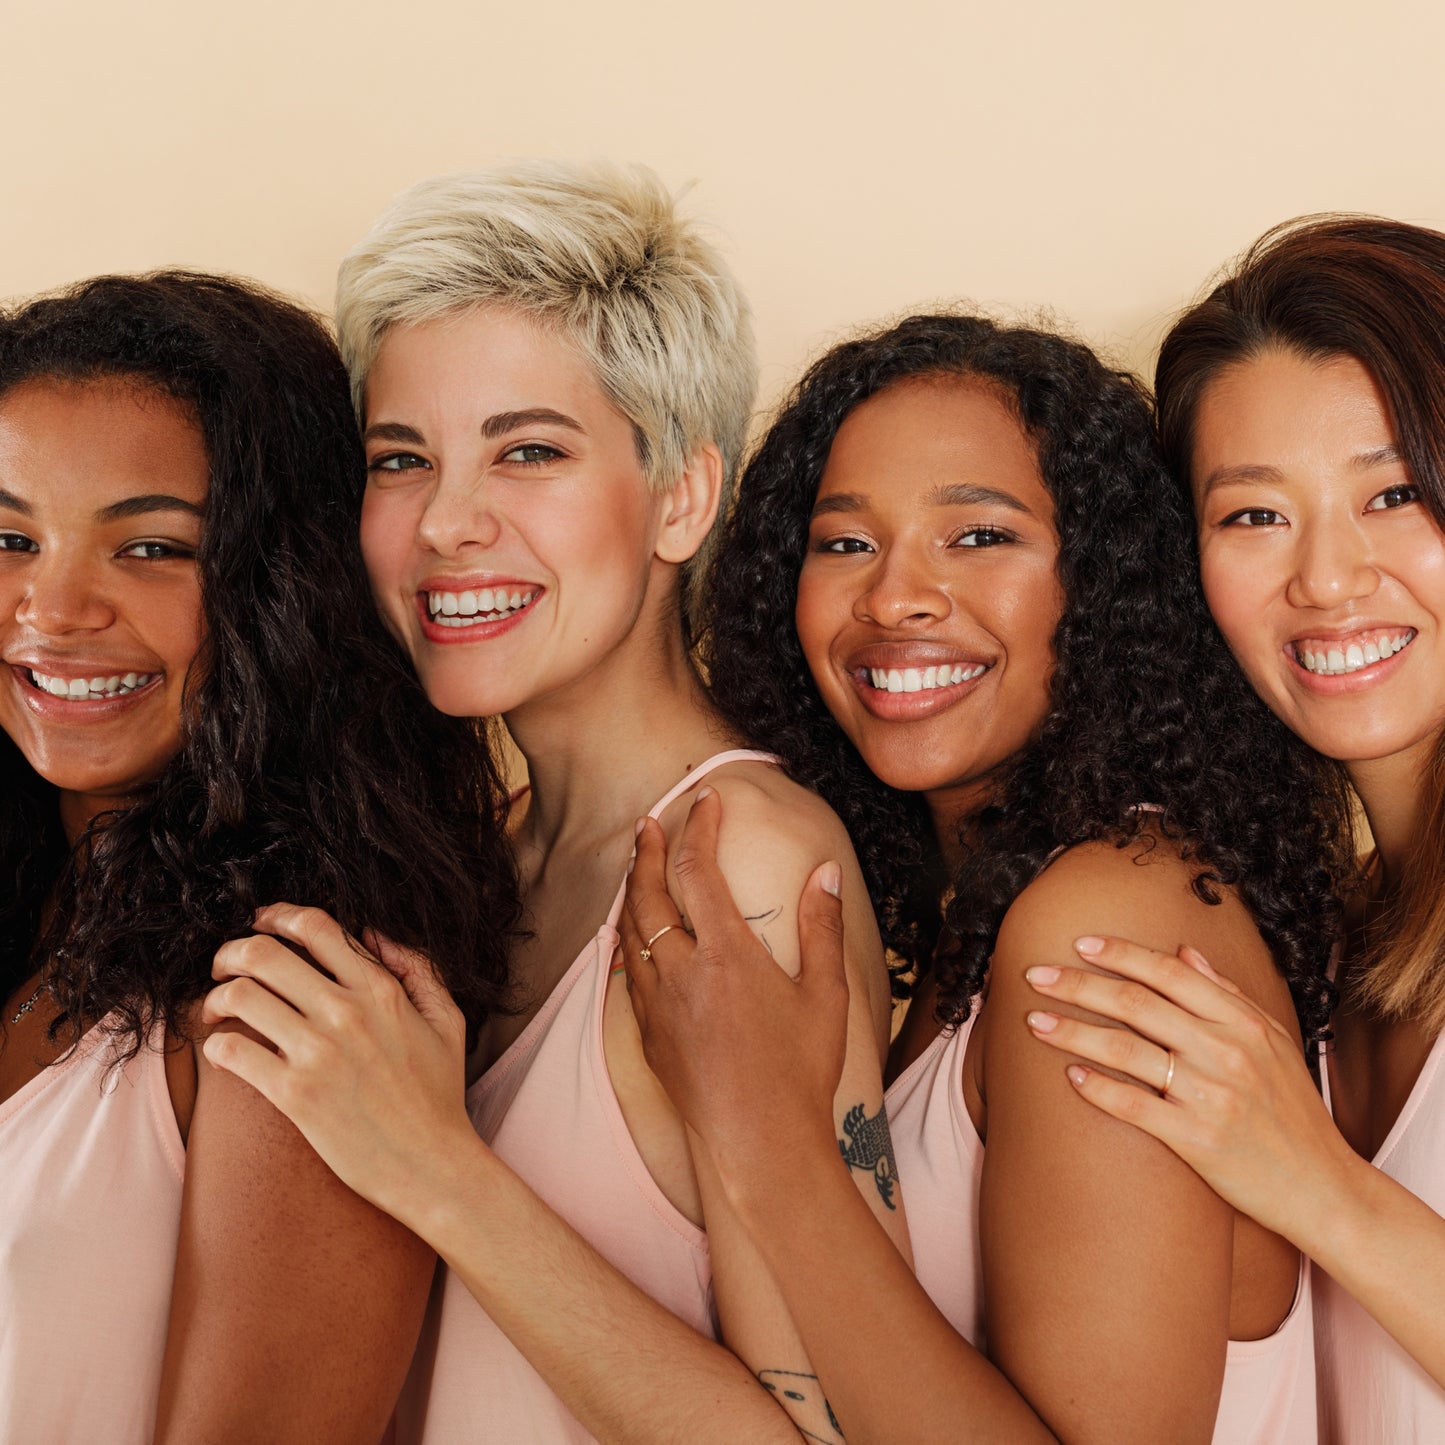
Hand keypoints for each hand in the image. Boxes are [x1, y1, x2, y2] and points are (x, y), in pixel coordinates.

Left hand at [201, 903, 479, 1229]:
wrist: (432, 1165)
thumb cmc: (440, 1095)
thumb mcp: (446, 1019)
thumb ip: (416, 968)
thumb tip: (373, 933)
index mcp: (381, 989)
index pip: (315, 927)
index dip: (276, 916)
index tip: (260, 923)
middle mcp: (347, 1011)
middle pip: (264, 953)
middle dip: (231, 952)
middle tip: (223, 966)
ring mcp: (319, 1052)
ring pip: (240, 996)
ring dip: (216, 997)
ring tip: (216, 1009)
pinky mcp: (295, 1095)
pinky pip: (232, 1052)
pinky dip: (215, 1046)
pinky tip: (223, 1053)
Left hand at [621, 788, 848, 1179]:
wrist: (758, 1145)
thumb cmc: (801, 1073)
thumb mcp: (825, 995)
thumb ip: (820, 927)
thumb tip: (824, 870)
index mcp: (726, 954)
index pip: (698, 869)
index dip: (698, 827)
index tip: (705, 800)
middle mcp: (681, 972)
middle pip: (648, 892)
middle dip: (647, 850)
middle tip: (650, 821)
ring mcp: (658, 1004)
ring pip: (629, 929)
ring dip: (632, 889)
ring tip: (637, 863)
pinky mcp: (648, 1034)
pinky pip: (629, 969)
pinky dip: (629, 936)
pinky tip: (636, 932)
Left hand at [1023, 935, 1354, 1247]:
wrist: (1323, 1188)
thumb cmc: (1292, 1112)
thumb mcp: (1272, 1041)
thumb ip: (1226, 993)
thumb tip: (1182, 950)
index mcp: (1242, 1021)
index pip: (1168, 972)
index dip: (1119, 953)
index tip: (1078, 944)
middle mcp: (1225, 1050)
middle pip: (1135, 1002)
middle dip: (1077, 984)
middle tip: (1034, 974)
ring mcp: (1211, 1095)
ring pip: (1125, 1049)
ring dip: (1072, 1031)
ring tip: (1035, 1021)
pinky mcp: (1198, 1140)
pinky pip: (1135, 1106)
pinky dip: (1098, 1088)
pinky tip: (1070, 1075)